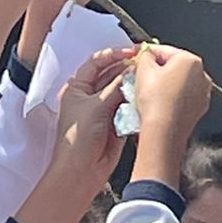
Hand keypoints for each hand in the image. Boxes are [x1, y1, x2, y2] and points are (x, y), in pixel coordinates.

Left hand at [50, 48, 135, 185]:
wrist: (81, 170)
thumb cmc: (76, 140)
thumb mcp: (97, 105)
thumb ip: (116, 86)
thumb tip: (131, 72)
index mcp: (76, 88)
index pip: (96, 62)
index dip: (113, 54)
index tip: (131, 52)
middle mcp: (89, 97)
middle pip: (110, 75)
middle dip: (126, 69)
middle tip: (144, 65)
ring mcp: (102, 110)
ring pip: (121, 90)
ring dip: (132, 86)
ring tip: (145, 80)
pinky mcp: (114, 123)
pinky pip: (127, 107)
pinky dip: (135, 102)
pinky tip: (142, 98)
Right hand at [133, 45, 210, 139]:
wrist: (164, 131)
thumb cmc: (156, 101)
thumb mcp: (143, 70)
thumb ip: (144, 55)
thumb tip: (146, 54)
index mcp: (190, 61)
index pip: (164, 50)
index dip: (147, 52)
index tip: (138, 55)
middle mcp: (201, 75)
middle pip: (174, 66)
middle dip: (157, 69)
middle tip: (140, 74)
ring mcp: (202, 93)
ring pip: (179, 82)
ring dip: (164, 83)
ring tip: (147, 90)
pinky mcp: (199, 108)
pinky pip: (182, 97)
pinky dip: (171, 97)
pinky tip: (158, 102)